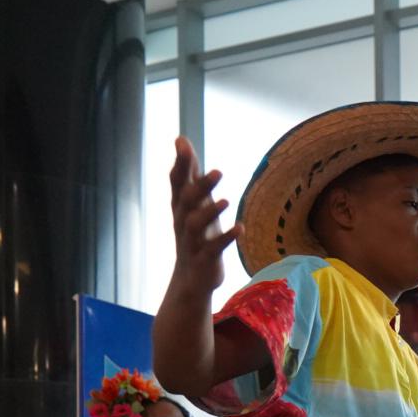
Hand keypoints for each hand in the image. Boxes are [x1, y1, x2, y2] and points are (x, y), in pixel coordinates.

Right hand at [168, 137, 239, 295]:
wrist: (192, 277)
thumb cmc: (196, 233)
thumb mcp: (193, 202)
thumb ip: (189, 172)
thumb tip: (180, 139)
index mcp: (180, 206)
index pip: (176, 181)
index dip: (180, 164)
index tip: (183, 144)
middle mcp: (182, 221)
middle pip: (187, 200)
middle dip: (200, 186)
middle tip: (219, 172)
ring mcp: (192, 241)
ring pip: (195, 224)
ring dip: (211, 212)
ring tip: (227, 200)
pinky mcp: (205, 258)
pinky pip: (214, 248)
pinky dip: (226, 238)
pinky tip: (240, 228)